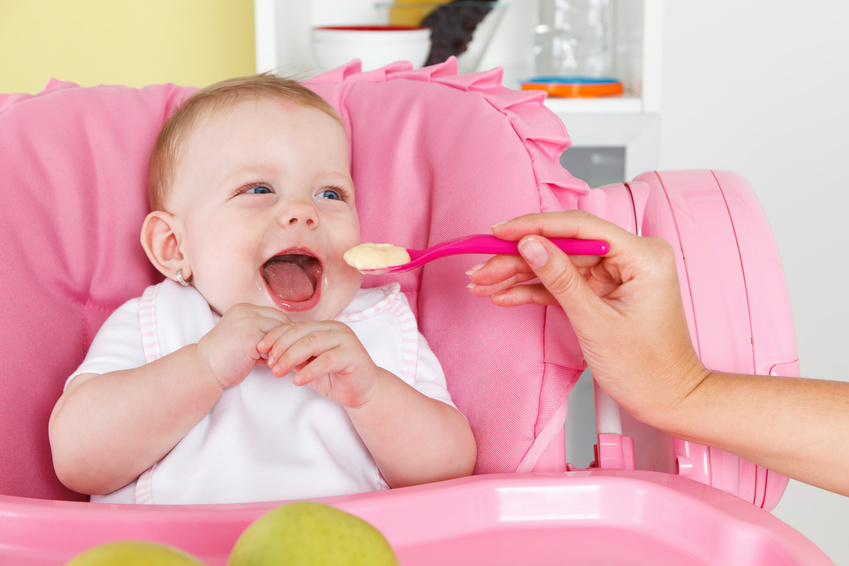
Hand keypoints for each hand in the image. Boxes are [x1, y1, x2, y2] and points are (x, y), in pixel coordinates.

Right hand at [197, 304, 290, 389]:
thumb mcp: (244, 336)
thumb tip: (288, 336)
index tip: (285, 344)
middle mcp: (246, 311)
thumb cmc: (224, 357)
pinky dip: (273, 356)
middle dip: (286, 337)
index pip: (275, 314)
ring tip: (273, 359)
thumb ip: (261, 332)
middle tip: (285, 353)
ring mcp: (248, 322)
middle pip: (281, 320)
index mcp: (244, 308)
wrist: (204, 368)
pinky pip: (274, 344)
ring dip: (280, 347)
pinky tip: (267, 364)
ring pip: (280, 332)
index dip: (283, 329)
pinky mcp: (251, 336)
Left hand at [258, 321, 381, 408]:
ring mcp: (346, 339)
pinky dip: (309, 371)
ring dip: (291, 358)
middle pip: (301, 332)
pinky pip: (327, 360)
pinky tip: (298, 381)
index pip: (295, 327)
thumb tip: (269, 355)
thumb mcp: (309, 365)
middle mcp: (335, 329)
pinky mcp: (353, 355)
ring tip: (278, 372)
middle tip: (269, 363)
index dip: (276, 336)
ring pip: (312, 343)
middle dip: (281, 347)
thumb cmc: (336, 377)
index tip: (260, 348)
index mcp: (323, 327)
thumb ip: (294, 357)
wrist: (363, 391)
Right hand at [467, 211, 707, 424]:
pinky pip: (564, 283)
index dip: (535, 226)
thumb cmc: (646, 368)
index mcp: (643, 255)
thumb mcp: (595, 322)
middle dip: (518, 257)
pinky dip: (534, 290)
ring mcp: (617, 274)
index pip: (579, 227)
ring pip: (558, 264)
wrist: (667, 400)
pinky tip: (503, 293)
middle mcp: (631, 257)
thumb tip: (529, 244)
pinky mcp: (604, 291)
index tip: (499, 232)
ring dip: (519, 274)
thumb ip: (560, 279)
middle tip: (480, 267)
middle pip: (563, 245)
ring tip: (482, 281)